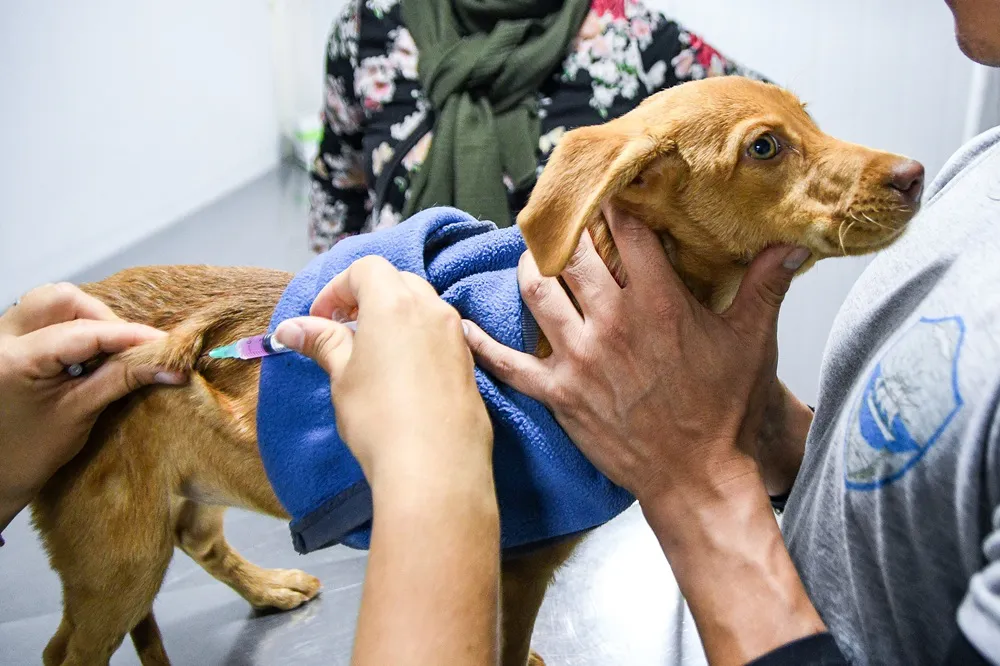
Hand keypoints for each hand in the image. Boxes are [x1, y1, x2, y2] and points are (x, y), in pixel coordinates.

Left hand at [0, 283, 186, 529]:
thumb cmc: (29, 454)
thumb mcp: (80, 414)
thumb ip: (122, 379)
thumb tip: (169, 366)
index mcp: (13, 360)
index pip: (84, 332)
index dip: (130, 335)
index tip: (166, 345)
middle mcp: (0, 339)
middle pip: (62, 299)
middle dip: (103, 318)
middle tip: (130, 348)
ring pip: (51, 301)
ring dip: (87, 318)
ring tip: (108, 351)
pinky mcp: (6, 342)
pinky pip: (42, 316)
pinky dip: (72, 325)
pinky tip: (87, 352)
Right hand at [273, 256, 492, 493]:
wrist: (435, 468)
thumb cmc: (381, 419)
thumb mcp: (343, 376)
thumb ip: (322, 342)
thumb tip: (291, 328)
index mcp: (395, 303)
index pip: (365, 270)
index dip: (337, 289)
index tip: (320, 318)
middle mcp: (431, 310)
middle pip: (397, 281)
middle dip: (367, 297)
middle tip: (343, 329)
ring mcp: (456, 336)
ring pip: (423, 306)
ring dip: (395, 317)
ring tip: (371, 353)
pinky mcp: (469, 363)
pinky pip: (440, 335)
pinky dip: (418, 339)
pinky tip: (402, 374)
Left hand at [465, 206, 823, 663]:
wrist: (695, 476)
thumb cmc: (722, 410)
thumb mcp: (750, 342)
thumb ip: (766, 286)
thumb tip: (791, 242)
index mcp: (658, 302)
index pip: (626, 233)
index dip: (616, 204)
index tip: (608, 187)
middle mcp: (612, 322)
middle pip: (574, 255)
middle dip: (567, 231)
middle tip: (560, 215)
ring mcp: (578, 358)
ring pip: (537, 293)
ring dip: (529, 268)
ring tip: (532, 254)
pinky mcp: (557, 394)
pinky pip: (508, 363)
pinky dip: (482, 344)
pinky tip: (461, 323)